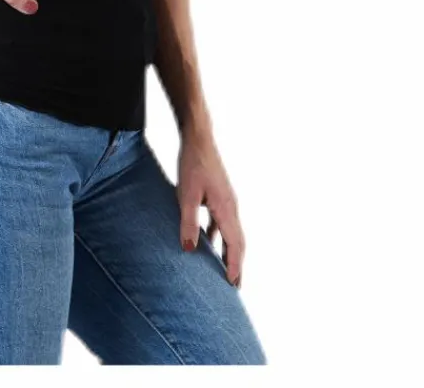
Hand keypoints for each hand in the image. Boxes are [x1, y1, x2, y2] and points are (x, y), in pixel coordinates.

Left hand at [177, 127, 244, 287]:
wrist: (199, 139)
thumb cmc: (193, 164)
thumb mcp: (185, 194)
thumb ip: (188, 222)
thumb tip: (189, 249)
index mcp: (226, 209)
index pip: (235, 245)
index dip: (235, 266)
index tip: (233, 286)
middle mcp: (232, 207)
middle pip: (238, 242)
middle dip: (236, 264)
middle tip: (234, 286)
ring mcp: (227, 201)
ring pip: (231, 233)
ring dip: (229, 251)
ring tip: (223, 269)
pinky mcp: (220, 196)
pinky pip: (223, 222)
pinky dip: (219, 236)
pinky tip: (208, 241)